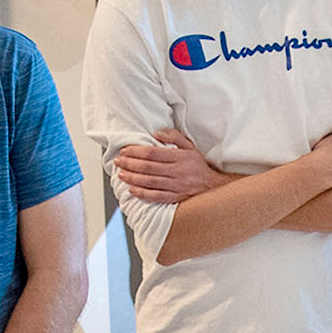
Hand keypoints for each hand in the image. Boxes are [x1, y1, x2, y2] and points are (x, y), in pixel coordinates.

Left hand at [112, 127, 233, 205]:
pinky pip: (156, 196)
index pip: (153, 153)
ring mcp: (177, 186)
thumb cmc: (197, 166)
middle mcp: (178, 171)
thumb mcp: (189, 146)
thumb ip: (174, 136)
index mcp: (181, 157)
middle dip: (130, 164)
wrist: (213, 186)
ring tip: (121, 174)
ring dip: (132, 178)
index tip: (125, 151)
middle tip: (118, 162)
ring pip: (150, 182)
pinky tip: (132, 190)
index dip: (136, 152)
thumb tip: (156, 134)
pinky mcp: (177, 198)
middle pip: (148, 167)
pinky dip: (142, 193)